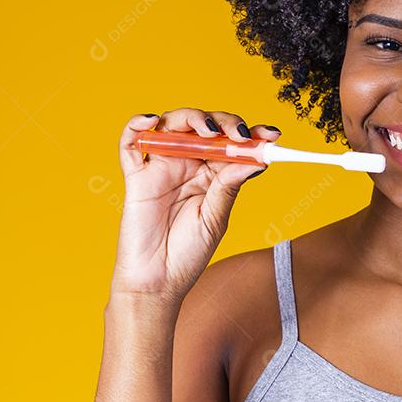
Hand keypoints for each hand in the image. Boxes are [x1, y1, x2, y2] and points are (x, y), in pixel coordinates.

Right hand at [110, 108, 280, 304]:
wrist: (157, 283)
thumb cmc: (187, 255)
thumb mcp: (216, 219)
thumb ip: (228, 187)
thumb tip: (254, 160)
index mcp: (213, 174)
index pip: (232, 143)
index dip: (251, 133)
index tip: (271, 133)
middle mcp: (188, 165)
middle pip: (204, 126)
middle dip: (224, 122)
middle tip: (237, 134)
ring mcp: (162, 167)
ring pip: (172, 125)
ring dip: (190, 117)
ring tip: (206, 130)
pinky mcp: (136, 176)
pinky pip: (130, 142)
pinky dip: (136, 125)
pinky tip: (152, 120)